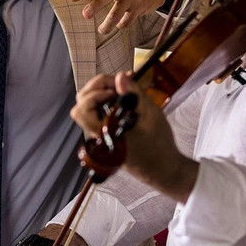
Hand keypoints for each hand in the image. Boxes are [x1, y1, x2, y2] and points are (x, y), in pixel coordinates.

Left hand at [71, 72, 191, 197]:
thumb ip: (133, 95)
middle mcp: (97, 136)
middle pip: (81, 106)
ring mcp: (100, 136)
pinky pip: (98, 115)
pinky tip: (123, 97)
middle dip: (96, 88)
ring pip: (89, 109)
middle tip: (118, 83)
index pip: (81, 110)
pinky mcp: (106, 134)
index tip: (116, 91)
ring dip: (101, 93)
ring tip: (122, 88)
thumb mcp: (151, 115)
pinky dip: (107, 102)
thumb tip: (120, 77)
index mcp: (104, 133)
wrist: (163, 168)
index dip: (95, 94)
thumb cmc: (159, 144)